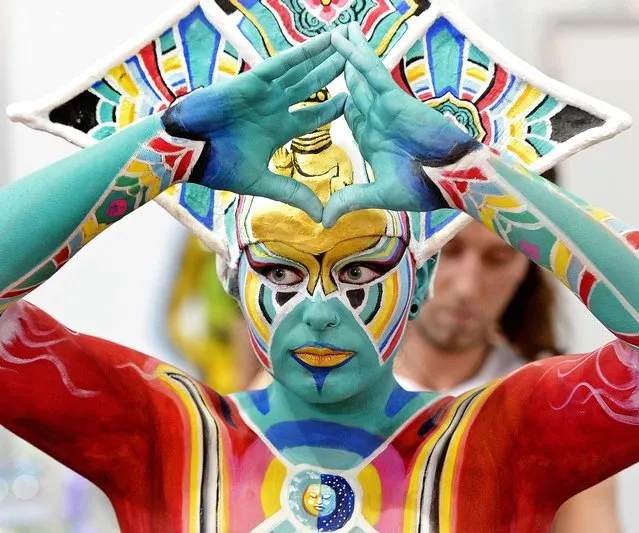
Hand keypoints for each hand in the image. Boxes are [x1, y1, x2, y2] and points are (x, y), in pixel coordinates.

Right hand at [163, 30, 347, 221]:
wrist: (185, 152)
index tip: (355, 100)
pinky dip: (301, 53)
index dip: (334, 109)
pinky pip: (281, 64)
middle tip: (358, 62)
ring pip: (300, 72)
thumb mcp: (262, 182)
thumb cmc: (216, 166)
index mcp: (277, 129)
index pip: (313, 117)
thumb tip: (321, 216)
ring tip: (346, 44)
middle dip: (333, 75)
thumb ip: (293, 194)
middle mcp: (273, 108)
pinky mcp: (251, 81)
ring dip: (322, 58)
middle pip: (311, 88)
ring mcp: (263, 93)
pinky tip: (322, 42)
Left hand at [323, 23, 479, 226]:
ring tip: (333, 31)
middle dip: (338, 68)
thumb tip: (325, 220)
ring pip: (360, 75)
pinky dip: (357, 57)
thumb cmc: (424, 188)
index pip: (347, 113)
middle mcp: (376, 119)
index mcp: (371, 139)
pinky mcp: (395, 99)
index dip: (333, 98)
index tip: (319, 86)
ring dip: (346, 53)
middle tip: (323, 47)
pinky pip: (372, 74)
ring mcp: (385, 107)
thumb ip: (350, 200)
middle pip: (352, 88)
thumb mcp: (378, 195)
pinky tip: (342, 40)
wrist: (453, 180)